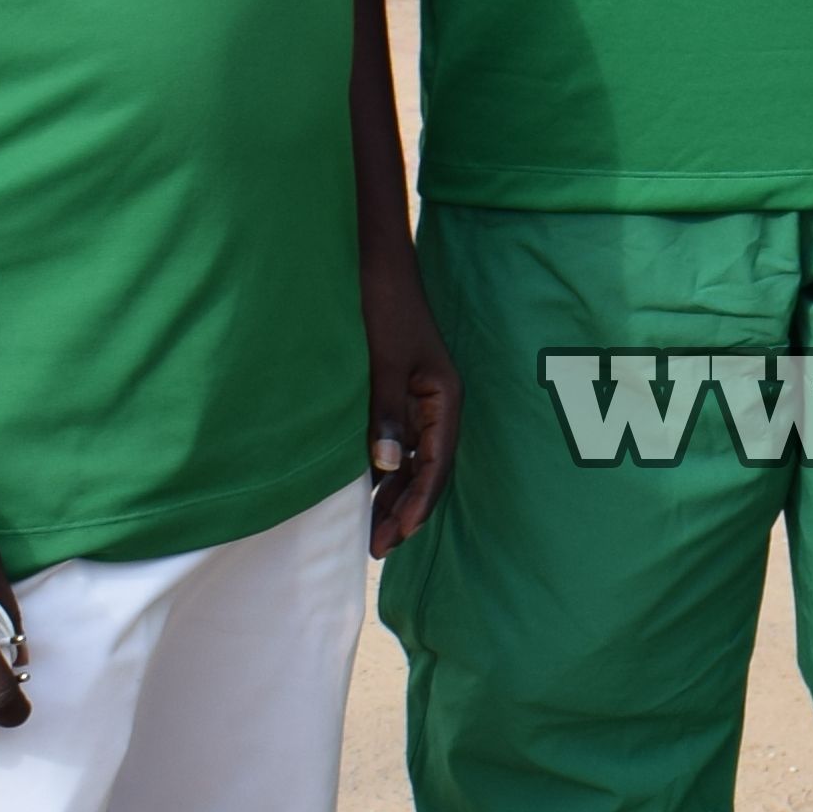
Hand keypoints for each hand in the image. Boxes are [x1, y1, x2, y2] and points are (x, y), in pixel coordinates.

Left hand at [364, 236, 462, 549]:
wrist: (376, 264)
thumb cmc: (385, 306)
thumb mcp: (385, 362)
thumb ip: (386, 414)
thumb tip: (388, 467)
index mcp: (445, 397)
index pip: (437, 464)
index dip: (419, 502)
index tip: (399, 534)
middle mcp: (438, 405)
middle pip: (428, 469)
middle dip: (405, 509)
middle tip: (378, 547)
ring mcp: (420, 401)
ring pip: (413, 461)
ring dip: (395, 495)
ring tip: (372, 531)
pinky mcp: (401, 394)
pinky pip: (398, 444)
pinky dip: (385, 471)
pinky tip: (366, 491)